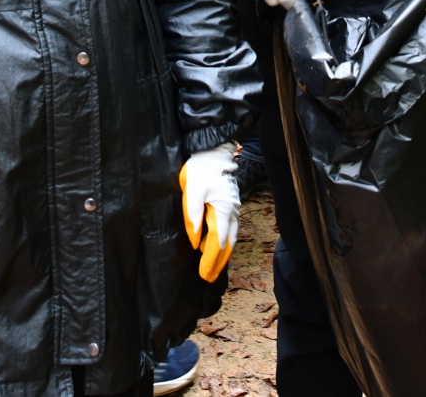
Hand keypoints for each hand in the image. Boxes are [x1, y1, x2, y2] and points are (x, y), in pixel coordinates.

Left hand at [180, 143, 239, 282]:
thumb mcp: (191, 190)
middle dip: (219, 262)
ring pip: (231, 236)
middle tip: (209, 278)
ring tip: (213, 267)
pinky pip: (230, 227)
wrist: (214, 148)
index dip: (211, 260)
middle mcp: (232, 210)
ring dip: (223, 253)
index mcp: (223, 209)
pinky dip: (225, 240)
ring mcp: (234, 207)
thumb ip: (192, 216)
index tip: (204, 274)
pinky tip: (217, 245)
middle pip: (228, 243)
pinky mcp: (230, 203)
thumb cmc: (201, 166)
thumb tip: (195, 242)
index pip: (218, 242)